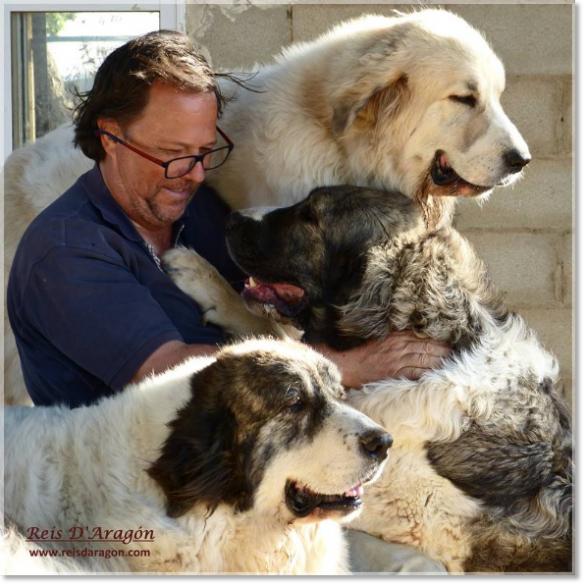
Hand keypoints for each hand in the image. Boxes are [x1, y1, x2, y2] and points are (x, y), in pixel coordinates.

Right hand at [314, 331, 451, 387]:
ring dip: (441, 361)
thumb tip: (416, 337)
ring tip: (452, 363)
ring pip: (426, 359)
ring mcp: (398, 359)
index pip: (424, 336)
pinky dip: (429, 373)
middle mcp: (399, 345)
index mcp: (396, 335)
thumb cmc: (364, 353)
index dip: (439, 339)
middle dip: (444, 350)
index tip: (450, 342)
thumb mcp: (381, 339)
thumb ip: (398, 337)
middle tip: (456, 354)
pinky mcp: (395, 373)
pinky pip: (418, 372)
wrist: (348, 366)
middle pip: (429, 347)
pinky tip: (438, 374)